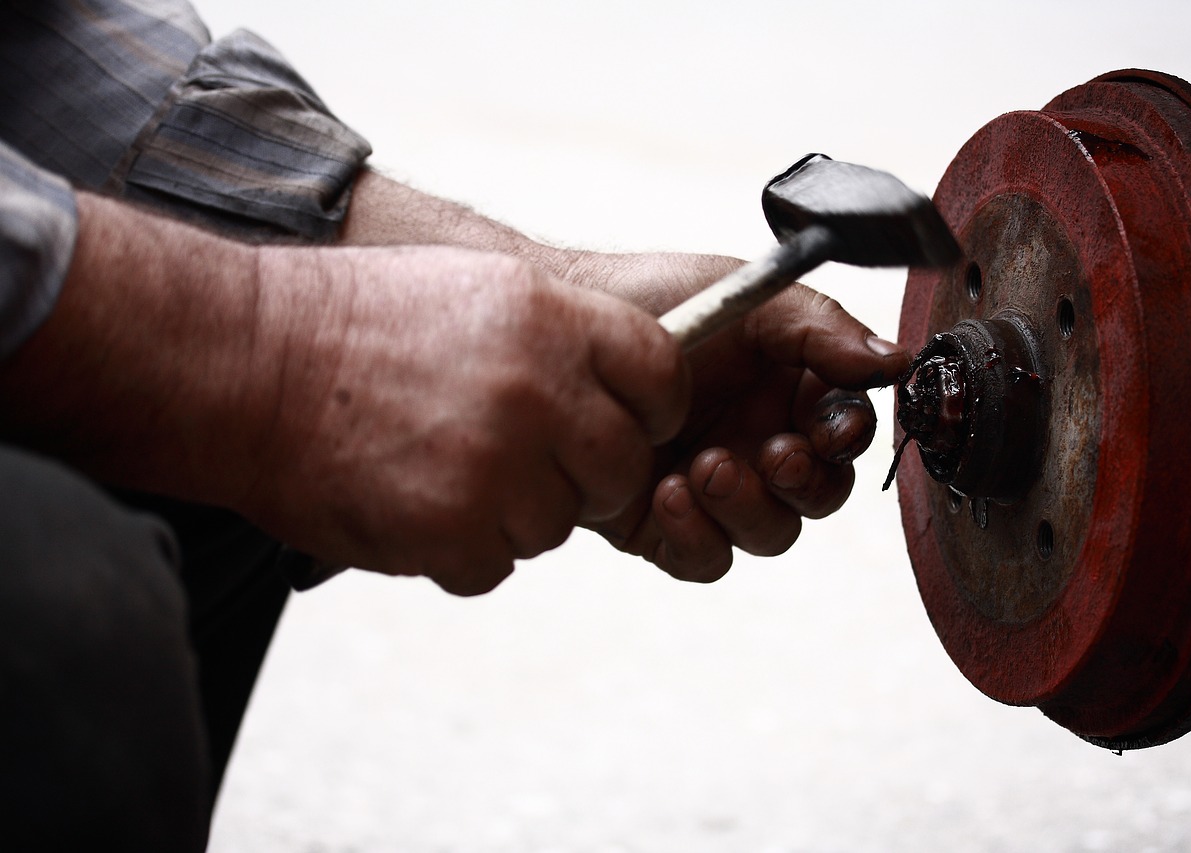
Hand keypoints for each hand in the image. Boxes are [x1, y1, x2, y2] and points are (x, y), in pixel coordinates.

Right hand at [243, 245, 689, 594]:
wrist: (247, 364)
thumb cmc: (358, 321)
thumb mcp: (479, 288)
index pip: (663, 375)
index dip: (653, 406)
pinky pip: (498, 565)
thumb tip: (625, 386)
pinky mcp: (453, 531)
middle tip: (529, 460)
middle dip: (587, 473)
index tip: (628, 420)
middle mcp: (538, 392)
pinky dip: (461, 550)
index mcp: (553, 320)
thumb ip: (564, 335)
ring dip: (514, 512)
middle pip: (624, 465)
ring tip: (444, 467)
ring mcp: (498, 466)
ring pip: (559, 524)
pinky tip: (414, 500)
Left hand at [565, 252, 909, 581]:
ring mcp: (715, 488)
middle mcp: (759, 443)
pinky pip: (706, 558)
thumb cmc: (658, 301)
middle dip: (802, 482)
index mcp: (791, 391)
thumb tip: (895, 360)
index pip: (845, 434)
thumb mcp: (747, 299)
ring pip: (768, 534)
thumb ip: (822, 329)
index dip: (846, 440)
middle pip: (817, 495)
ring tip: (702, 468)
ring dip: (747, 508)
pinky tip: (669, 496)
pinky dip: (698, 537)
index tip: (828, 431)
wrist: (565, 330)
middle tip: (771, 456)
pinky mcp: (665, 525)